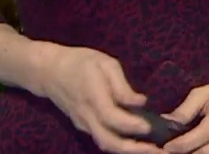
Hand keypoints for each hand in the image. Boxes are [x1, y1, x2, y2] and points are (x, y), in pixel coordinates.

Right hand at [37, 45, 163, 152]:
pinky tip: (138, 143)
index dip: (131, 125)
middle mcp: (87, 116)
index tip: (151, 126)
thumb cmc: (80, 62)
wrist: (49, 72)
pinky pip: (103, 140)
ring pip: (106, 145)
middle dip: (134, 150)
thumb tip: (140, 102)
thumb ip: (122, 85)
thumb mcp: (104, 63)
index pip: (112, 117)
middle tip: (160, 150)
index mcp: (93, 97)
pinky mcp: (84, 127)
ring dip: (129, 151)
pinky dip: (121, 145)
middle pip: (109, 142)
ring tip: (153, 150)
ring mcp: (84, 125)